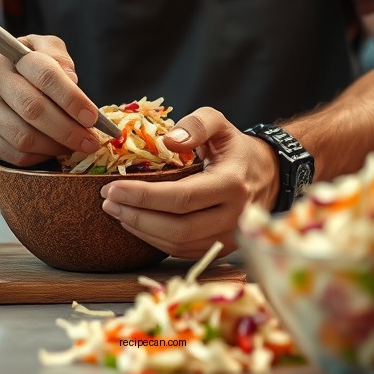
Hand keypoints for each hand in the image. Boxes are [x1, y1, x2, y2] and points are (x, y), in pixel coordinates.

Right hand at [0, 34, 103, 166]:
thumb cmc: (20, 64)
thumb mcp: (40, 47)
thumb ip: (60, 58)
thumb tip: (73, 81)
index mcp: (10, 56)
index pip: (46, 76)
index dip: (72, 99)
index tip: (93, 117)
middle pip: (34, 110)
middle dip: (68, 130)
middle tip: (92, 141)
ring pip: (24, 138)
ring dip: (56, 147)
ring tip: (76, 146)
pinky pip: (15, 155)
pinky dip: (41, 157)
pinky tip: (55, 150)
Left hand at [99, 107, 280, 258]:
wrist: (266, 174)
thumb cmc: (235, 147)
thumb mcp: (219, 123)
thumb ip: (196, 124)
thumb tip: (168, 142)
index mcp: (232, 184)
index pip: (182, 198)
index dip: (144, 196)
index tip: (112, 187)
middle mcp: (234, 216)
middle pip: (177, 227)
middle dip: (136, 216)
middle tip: (107, 200)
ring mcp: (228, 237)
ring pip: (177, 244)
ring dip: (141, 230)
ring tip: (116, 210)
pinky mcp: (220, 248)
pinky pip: (183, 250)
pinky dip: (155, 239)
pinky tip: (136, 223)